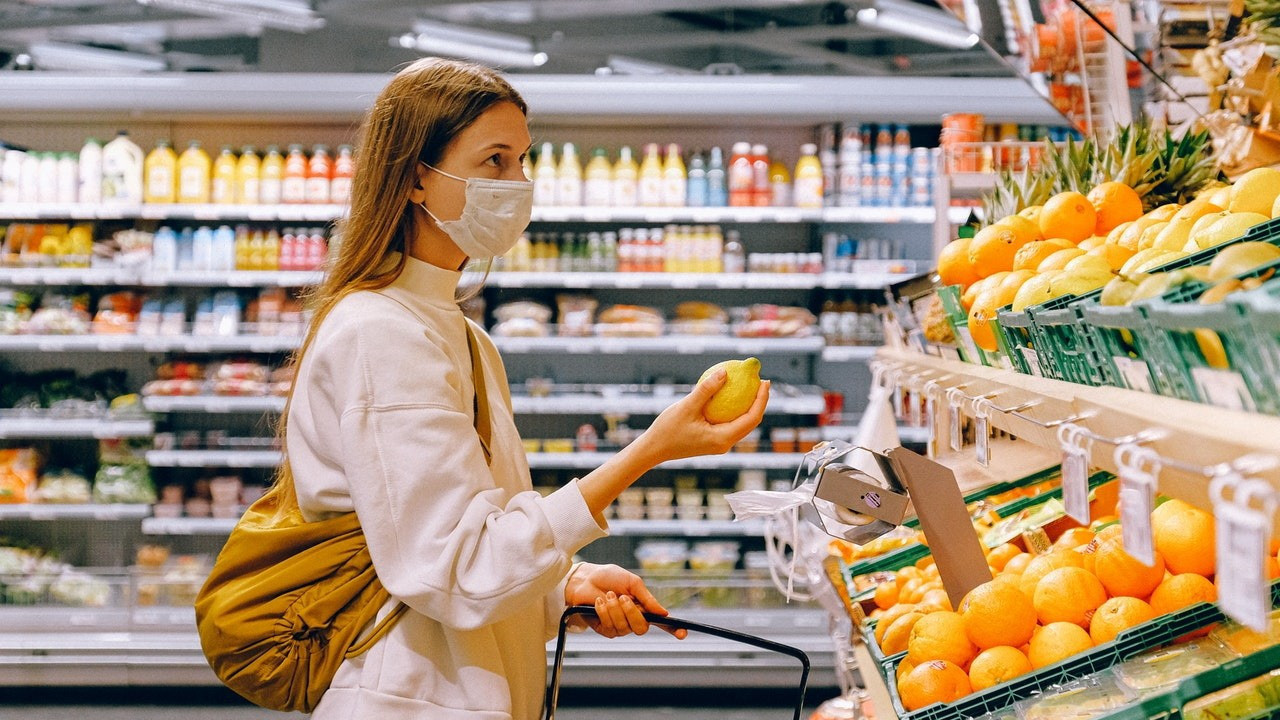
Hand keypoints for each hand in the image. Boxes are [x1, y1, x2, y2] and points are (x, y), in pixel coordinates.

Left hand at [564, 563, 686, 639]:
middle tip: (622, 598)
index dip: (674, 629)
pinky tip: (599, 602)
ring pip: (624, 628)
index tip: (683, 633)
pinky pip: (610, 628)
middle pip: (642, 628)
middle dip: (632, 613)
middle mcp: (633, 619)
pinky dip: (604, 612)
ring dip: (615, 610)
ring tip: (608, 595)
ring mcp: (619, 626)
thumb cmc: (609, 577)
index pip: (662, 622)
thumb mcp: (632, 583)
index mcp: (643, 608)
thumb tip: (664, 613)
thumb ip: (647, 598)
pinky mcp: (604, 629)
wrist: (585, 579)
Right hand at [639, 371, 769, 463]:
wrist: (654, 449)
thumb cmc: (668, 429)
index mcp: (723, 438)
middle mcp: (725, 444)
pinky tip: (730, 394)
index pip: (751, 418)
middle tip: (761, 380)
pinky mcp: (713, 440)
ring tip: (751, 385)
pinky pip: (729, 423)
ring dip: (748, 405)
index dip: (761, 399)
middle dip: (759, 401)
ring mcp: (720, 443)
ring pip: (742, 424)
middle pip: (751, 422)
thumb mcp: (687, 406)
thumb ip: (706, 389)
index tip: (764, 381)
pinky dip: (734, 409)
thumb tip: (725, 371)